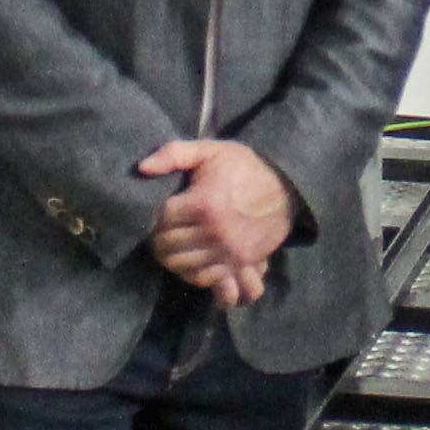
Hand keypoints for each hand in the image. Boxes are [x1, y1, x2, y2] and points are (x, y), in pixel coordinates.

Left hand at [139, 138, 296, 306]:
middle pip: (168, 245)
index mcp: (204, 203)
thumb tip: (141, 168)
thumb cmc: (244, 167)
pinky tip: (190, 259)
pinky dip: (192, 272)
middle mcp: (214, 232)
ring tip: (173, 246)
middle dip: (159, 237)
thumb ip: (173, 154)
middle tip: (161, 231)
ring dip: (171, 257)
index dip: (155, 215)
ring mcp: (228, 251)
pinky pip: (205, 278)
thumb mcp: (210, 151)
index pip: (162, 219)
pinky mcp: (239, 263)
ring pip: (182, 265)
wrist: (287, 188)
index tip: (158, 211)